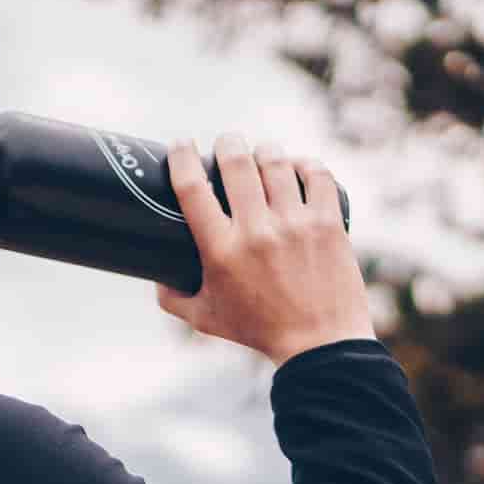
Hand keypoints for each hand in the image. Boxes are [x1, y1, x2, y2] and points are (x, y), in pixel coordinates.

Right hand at [155, 133, 378, 366]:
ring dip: (264, 149)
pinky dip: (304, 163)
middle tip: (226, 141)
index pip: (193, 189)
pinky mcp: (328, 222)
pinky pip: (317, 174)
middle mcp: (257, 231)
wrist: (318, 342)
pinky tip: (296, 165)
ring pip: (276, 162)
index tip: (180, 144)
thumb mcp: (204, 319)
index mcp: (220, 251)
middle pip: (236, 163)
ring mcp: (296, 223)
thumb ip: (172, 298)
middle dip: (227, 142)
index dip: (182, 157)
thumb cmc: (257, 331)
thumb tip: (156, 275)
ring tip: (261, 152)